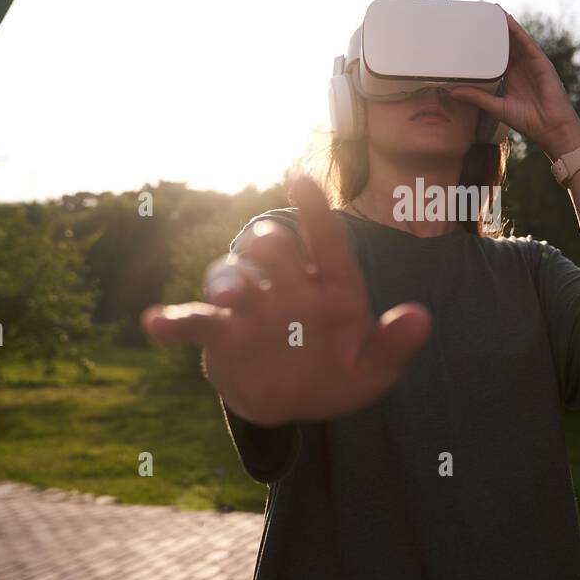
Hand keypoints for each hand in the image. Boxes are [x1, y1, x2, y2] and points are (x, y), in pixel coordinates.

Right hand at [140, 176, 431, 425]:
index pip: (325, 238)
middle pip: (273, 249)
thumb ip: (394, 346)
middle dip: (270, 248)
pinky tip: (156, 324)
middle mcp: (287, 285)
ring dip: (229, 279)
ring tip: (228, 296)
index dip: (313, 207)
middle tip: (271, 254)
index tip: (298, 176)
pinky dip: (174, 322)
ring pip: (232, 274)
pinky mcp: (221, 335)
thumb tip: (422, 319)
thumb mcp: (373, 370)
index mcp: (331, 284)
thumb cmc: (336, 374)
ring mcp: (251, 307)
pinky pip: (195, 322)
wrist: (294, 403)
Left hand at [448, 9, 579, 158]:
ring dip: (505, 25)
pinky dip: (518, 31)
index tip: (471, 33)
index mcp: (510, 78)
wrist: (551, 128)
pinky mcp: (540, 63)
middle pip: (505, 44)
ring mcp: (531, 64)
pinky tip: (508, 20)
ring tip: (492, 10)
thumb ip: (477, 97)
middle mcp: (520, 68)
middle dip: (494, 30)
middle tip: (479, 14)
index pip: (495, 56)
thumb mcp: (496, 107)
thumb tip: (453, 92)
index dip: (485, 45)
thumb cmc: (528, 121)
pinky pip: (527, 43)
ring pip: (515, 40)